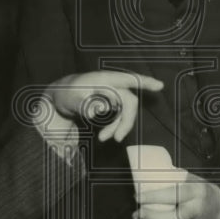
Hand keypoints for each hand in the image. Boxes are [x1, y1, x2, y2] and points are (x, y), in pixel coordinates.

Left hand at [47, 71, 162, 141]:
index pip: (127, 79)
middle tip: (117, 139)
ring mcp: (111, 94)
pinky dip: (114, 127)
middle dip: (127, 120)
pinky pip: (118, 116)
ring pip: (125, 111)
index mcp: (103, 79)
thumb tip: (95, 111)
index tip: (160, 86)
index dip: (145, 82)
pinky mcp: (110, 103)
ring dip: (119, 126)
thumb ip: (82, 103)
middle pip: (129, 101)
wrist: (59, 98)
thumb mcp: (69, 98)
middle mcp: (111, 85)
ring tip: (104, 139)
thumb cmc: (65, 93)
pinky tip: (104, 136)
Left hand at [134, 173, 219, 218]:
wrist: (219, 206)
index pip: (173, 195)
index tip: (138, 197)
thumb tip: (149, 174)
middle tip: (137, 210)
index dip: (153, 198)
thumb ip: (173, 177)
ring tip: (138, 218)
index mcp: (196, 192)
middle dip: (150, 216)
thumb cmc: (202, 189)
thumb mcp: (191, 178)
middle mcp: (196, 209)